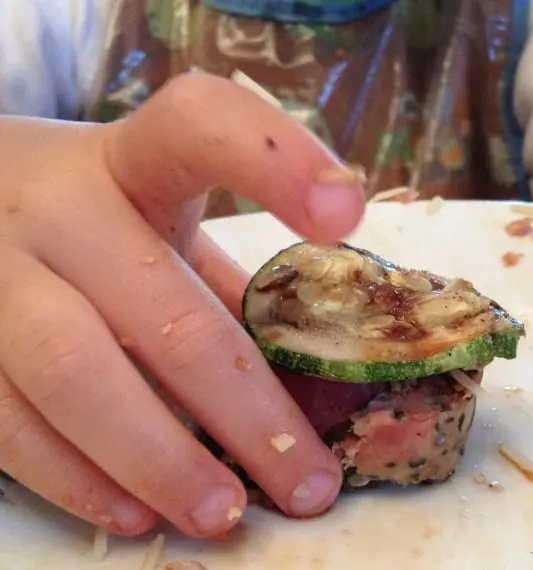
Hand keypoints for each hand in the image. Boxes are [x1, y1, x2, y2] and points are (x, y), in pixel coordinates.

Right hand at [0, 73, 364, 537]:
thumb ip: (232, 285)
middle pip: (162, 312)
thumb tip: (324, 383)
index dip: (276, 163)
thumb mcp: (160, 221)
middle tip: (306, 483)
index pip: (201, 128)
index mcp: (131, 163)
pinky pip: (6, 420)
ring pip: (74, 373)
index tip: (345, 208)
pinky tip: (132, 512)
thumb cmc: (94, 217)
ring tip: (220, 515)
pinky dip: (76, 476)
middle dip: (243, 410)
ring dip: (157, 459)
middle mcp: (57, 207)